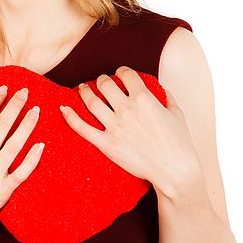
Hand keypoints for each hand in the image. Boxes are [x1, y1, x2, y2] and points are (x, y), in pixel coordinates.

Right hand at [0, 85, 44, 241]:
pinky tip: (41, 145)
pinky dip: (32, 159)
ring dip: (27, 126)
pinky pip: (22, 172)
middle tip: (26, 91)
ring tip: (36, 111)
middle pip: (2, 127)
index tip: (5, 87)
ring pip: (15, 146)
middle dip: (14, 106)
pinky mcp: (3, 191)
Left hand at [60, 66, 202, 196]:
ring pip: (91, 102)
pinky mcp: (107, 145)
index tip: (120, 74)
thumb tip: (160, 89)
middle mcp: (127, 110)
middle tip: (101, 81)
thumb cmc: (179, 143)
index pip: (126, 74)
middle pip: (105, 84)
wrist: (175, 171)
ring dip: (84, 91)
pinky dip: (70, 116)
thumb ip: (166, 97)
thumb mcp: (177, 113)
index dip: (122, 71)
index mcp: (144, 99)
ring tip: (82, 88)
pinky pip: (82, 128)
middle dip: (102, 79)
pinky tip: (63, 108)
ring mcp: (115, 127)